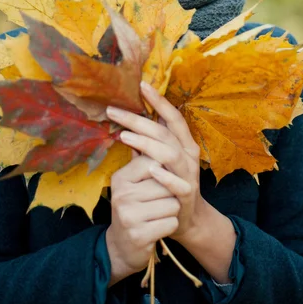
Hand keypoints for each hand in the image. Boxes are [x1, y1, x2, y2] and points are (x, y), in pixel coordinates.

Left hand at [106, 81, 203, 242]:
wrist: (185, 219)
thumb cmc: (168, 183)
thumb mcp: (159, 159)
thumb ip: (147, 141)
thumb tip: (127, 119)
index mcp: (183, 143)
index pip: (173, 117)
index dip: (159, 101)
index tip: (142, 85)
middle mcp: (188, 155)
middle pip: (165, 132)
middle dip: (139, 120)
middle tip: (114, 111)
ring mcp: (188, 175)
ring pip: (170, 154)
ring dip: (147, 143)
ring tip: (124, 136)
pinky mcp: (186, 195)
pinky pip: (178, 184)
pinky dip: (165, 176)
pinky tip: (150, 169)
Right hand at [106, 149, 180, 282]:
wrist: (122, 248)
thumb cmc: (135, 209)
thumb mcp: (133, 183)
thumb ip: (143, 157)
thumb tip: (155, 122)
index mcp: (121, 177)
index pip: (154, 161)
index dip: (165, 172)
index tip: (157, 182)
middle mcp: (122, 194)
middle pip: (167, 183)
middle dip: (169, 193)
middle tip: (156, 203)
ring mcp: (129, 215)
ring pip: (172, 203)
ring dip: (171, 210)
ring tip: (156, 215)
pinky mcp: (139, 235)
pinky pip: (171, 222)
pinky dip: (170, 225)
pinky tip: (157, 229)